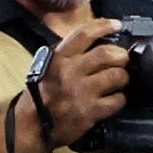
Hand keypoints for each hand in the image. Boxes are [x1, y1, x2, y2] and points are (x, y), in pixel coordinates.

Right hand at [28, 25, 134, 147]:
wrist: (29, 127)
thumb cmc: (38, 97)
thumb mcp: (46, 68)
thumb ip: (67, 56)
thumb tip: (94, 45)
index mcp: (58, 58)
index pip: (84, 34)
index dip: (104, 26)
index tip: (117, 25)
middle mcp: (70, 72)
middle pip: (107, 53)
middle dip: (121, 55)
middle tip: (123, 60)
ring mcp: (81, 92)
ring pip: (117, 76)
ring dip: (123, 77)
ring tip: (120, 80)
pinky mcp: (90, 112)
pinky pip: (117, 100)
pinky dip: (120, 99)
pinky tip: (115, 99)